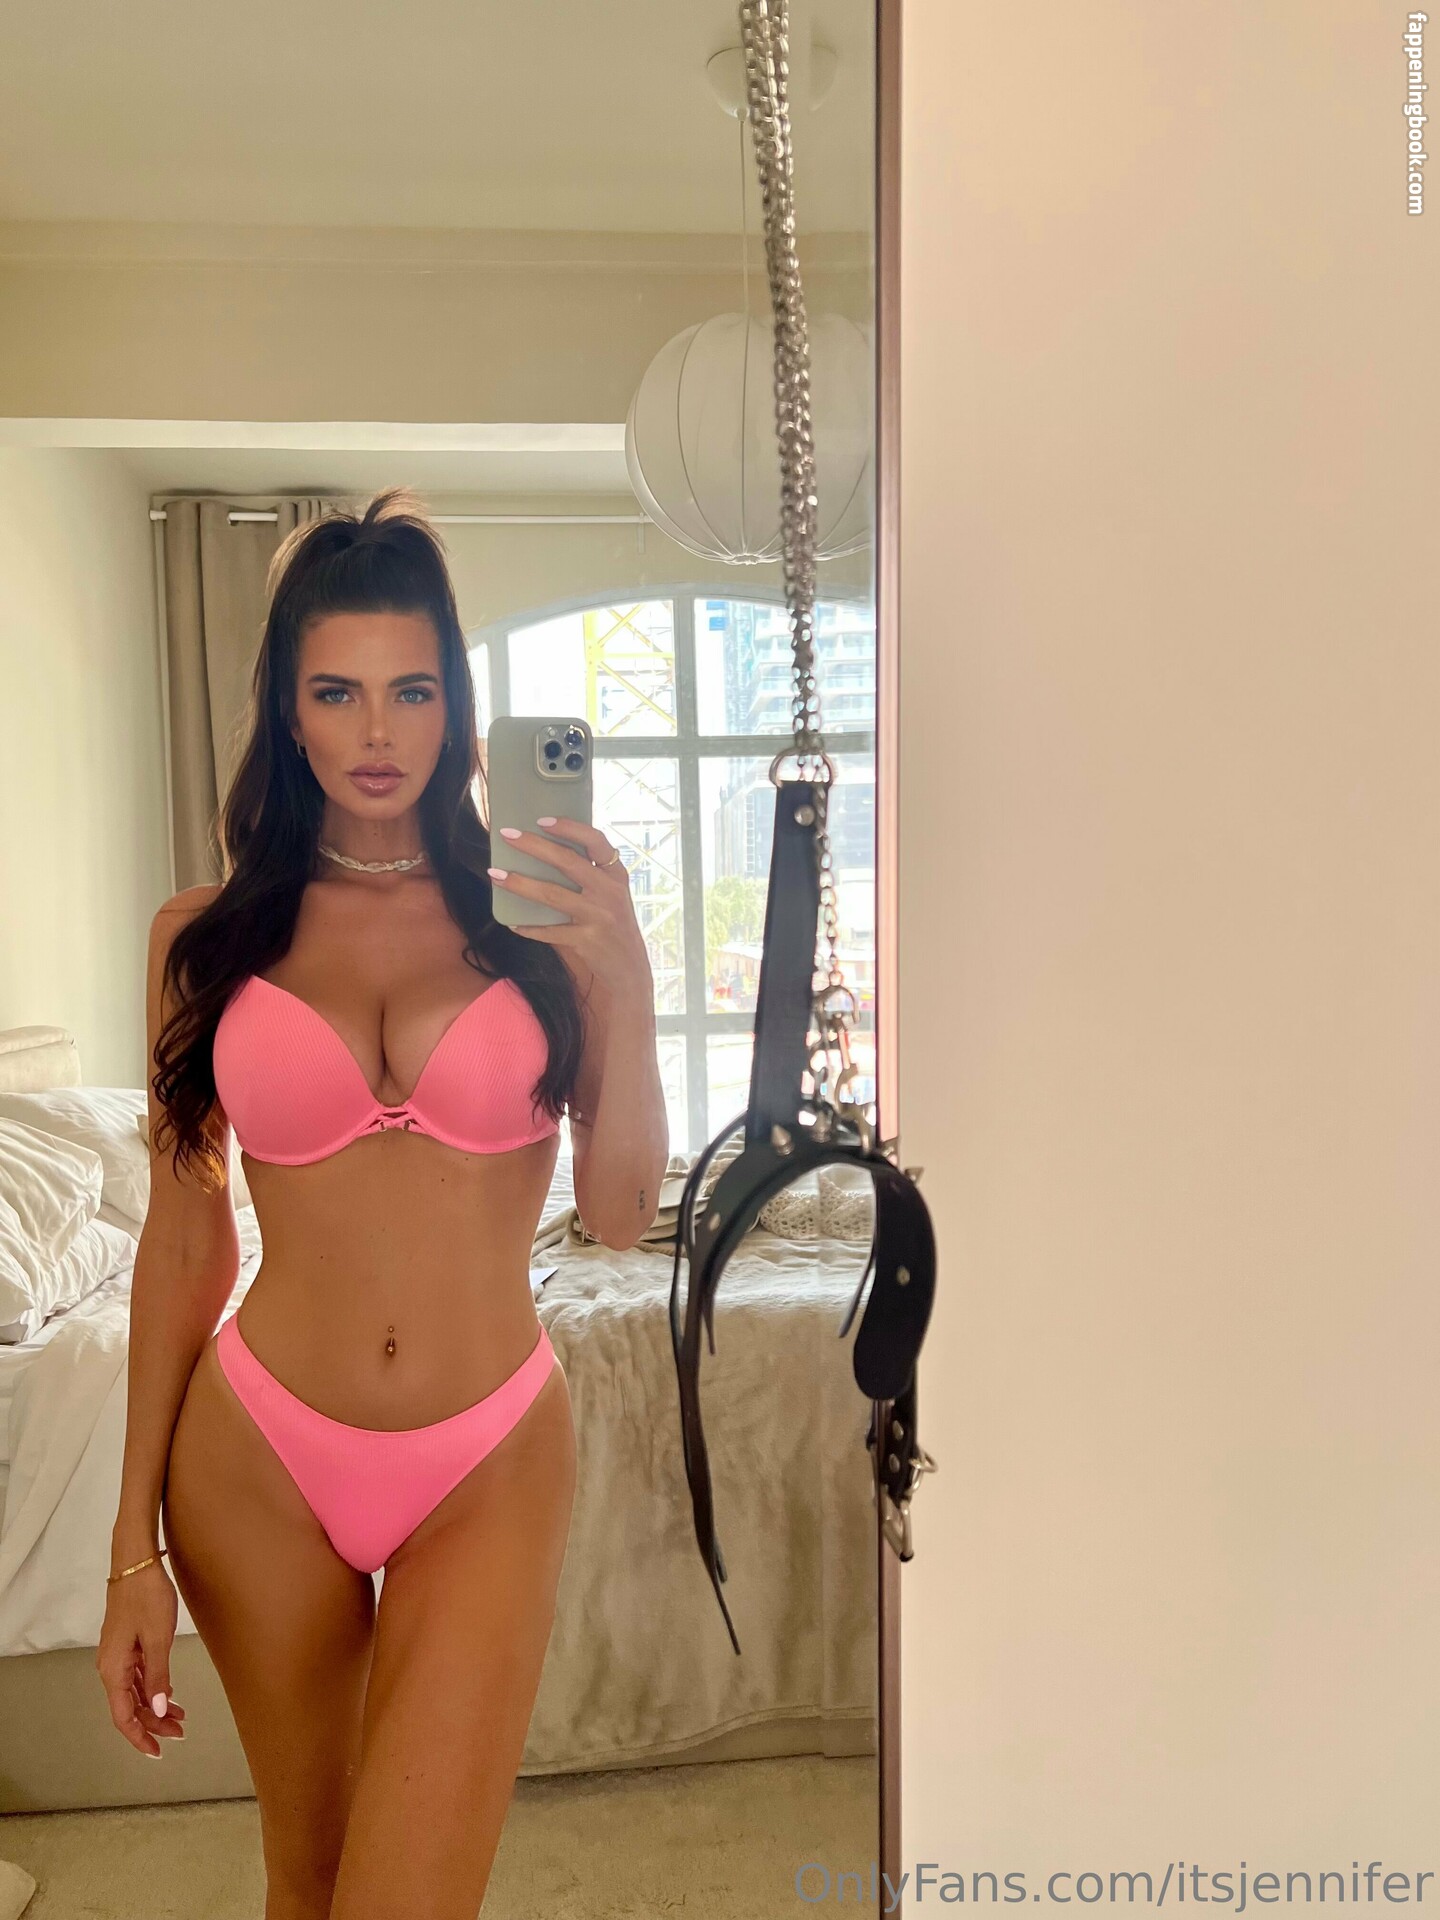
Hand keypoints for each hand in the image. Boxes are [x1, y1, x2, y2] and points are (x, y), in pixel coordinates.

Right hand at [96, 1560, 186, 1757]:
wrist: (136, 1562)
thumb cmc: (147, 1597)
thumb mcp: (157, 1638)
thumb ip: (157, 1676)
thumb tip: (156, 1710)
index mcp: (113, 1669)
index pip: (122, 1716)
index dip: (139, 1736)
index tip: (157, 1752)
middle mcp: (110, 1665)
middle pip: (129, 1705)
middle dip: (153, 1722)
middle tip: (180, 1732)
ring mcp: (117, 1654)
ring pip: (134, 1691)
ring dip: (155, 1705)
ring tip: (180, 1716)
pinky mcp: (126, 1643)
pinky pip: (137, 1674)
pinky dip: (152, 1686)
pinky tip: (168, 1692)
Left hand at [489, 817, 651, 1002]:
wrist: (629, 968)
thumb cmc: (614, 925)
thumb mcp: (613, 894)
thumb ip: (591, 874)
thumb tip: (546, 851)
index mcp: (616, 874)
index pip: (595, 841)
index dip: (569, 828)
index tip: (542, 820)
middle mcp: (609, 892)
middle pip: (568, 862)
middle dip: (534, 846)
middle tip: (507, 835)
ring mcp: (598, 916)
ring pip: (552, 895)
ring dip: (520, 884)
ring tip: (496, 874)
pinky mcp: (586, 940)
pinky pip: (549, 931)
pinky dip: (529, 927)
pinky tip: (512, 923)